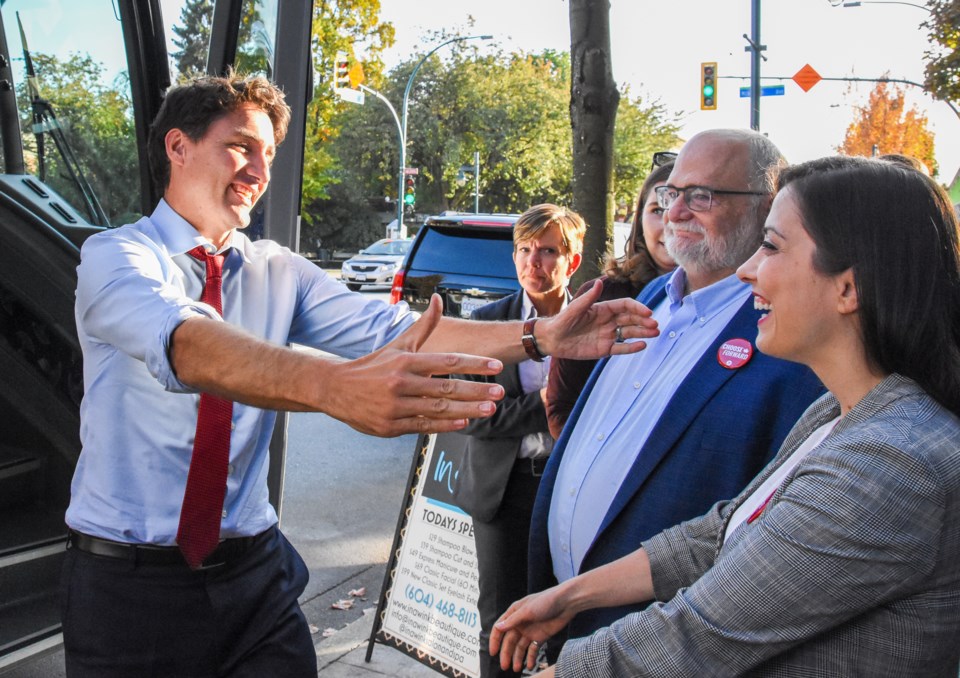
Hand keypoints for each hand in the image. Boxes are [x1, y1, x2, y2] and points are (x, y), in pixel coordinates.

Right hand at [322, 295, 505, 436]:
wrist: (335, 389)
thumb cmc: (373, 366)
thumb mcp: (399, 344)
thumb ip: (424, 325)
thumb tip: (439, 299)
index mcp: (406, 361)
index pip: (447, 360)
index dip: (474, 364)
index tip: (496, 367)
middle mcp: (401, 383)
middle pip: (446, 387)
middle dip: (476, 390)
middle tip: (499, 393)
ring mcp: (396, 406)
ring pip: (438, 409)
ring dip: (467, 410)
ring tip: (489, 409)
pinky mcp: (391, 426)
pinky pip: (423, 426)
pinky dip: (445, 425)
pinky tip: (464, 422)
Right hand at [490, 586, 574, 672]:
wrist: (566, 603)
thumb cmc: (546, 601)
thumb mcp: (527, 610)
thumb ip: (513, 620)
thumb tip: (498, 627)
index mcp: (514, 614)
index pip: (500, 629)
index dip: (495, 641)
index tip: (493, 653)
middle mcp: (520, 623)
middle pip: (509, 641)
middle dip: (506, 654)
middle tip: (505, 667)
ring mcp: (530, 631)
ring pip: (520, 648)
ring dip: (517, 658)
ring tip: (517, 669)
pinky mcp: (540, 637)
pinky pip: (533, 650)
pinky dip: (531, 658)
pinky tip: (530, 666)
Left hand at [537, 280, 658, 358]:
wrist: (552, 339)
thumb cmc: (562, 321)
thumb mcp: (575, 309)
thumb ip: (588, 298)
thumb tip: (600, 282)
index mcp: (603, 308)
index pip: (625, 306)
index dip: (637, 308)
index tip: (647, 312)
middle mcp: (608, 321)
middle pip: (631, 319)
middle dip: (644, 321)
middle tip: (655, 325)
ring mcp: (608, 335)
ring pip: (629, 333)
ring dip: (643, 333)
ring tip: (655, 333)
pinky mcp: (604, 349)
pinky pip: (621, 348)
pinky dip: (632, 347)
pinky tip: (642, 345)